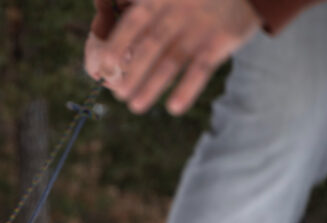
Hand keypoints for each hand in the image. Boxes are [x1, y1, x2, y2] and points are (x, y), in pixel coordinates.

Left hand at [85, 0, 261, 114]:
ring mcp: (200, 26)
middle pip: (150, 45)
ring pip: (171, 60)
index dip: (117, 45)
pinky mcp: (222, 40)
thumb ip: (146, 8)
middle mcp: (178, 11)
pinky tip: (173, 108)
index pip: (134, 22)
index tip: (104, 67)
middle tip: (118, 95)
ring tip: (135, 106)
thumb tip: (117, 47)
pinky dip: (187, 88)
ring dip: (152, 85)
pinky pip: (201, 68)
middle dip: (132, 72)